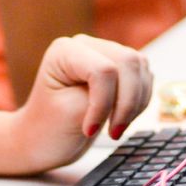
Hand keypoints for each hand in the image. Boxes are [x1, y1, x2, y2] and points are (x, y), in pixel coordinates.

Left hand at [0, 36, 152, 175]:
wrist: (41, 140)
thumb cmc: (47, 129)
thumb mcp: (71, 114)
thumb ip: (102, 97)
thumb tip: (136, 84)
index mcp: (65, 51)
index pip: (103, 70)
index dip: (104, 103)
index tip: (91, 130)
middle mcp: (86, 45)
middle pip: (128, 64)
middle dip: (127, 103)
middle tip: (113, 132)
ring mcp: (104, 53)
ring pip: (140, 68)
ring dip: (135, 103)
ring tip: (115, 127)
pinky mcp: (119, 68)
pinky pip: (144, 78)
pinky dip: (139, 102)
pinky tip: (121, 118)